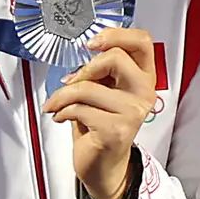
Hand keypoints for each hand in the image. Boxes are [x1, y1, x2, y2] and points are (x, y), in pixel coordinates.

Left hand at [49, 25, 162, 198]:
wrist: (102, 163)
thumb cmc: (100, 123)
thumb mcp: (104, 90)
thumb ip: (101, 69)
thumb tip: (84, 52)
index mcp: (144, 77)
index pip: (142, 41)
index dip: (115, 34)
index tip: (91, 44)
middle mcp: (144, 93)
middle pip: (115, 57)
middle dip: (85, 68)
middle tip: (71, 81)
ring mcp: (132, 112)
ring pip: (88, 86)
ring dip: (62, 95)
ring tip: (56, 103)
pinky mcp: (116, 130)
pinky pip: (79, 109)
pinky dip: (62, 111)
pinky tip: (61, 117)